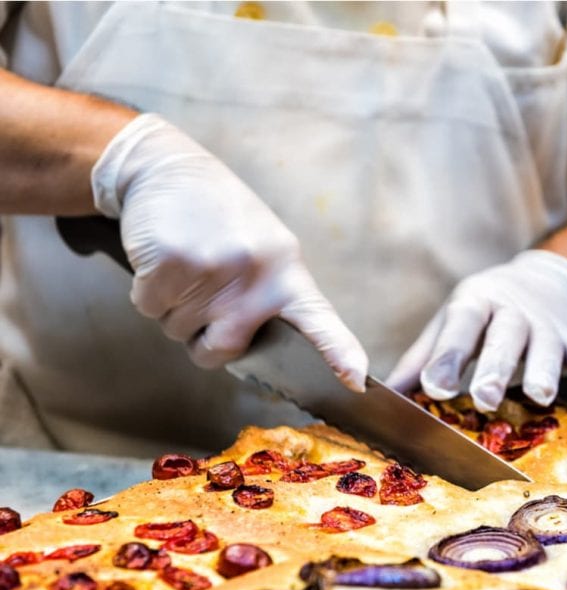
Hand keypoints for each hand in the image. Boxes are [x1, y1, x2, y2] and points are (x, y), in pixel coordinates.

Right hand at [92, 114, 366, 389]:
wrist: (167, 168)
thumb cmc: (220, 218)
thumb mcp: (264, 248)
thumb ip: (269, 297)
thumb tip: (256, 350)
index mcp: (286, 271)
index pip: (318, 319)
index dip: (338, 352)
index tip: (355, 380)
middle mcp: (254, 275)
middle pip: (223, 350)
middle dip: (203, 342)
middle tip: (201, 305)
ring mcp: (210, 271)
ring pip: (179, 332)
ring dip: (173, 311)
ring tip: (184, 267)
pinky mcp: (167, 266)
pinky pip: (149, 310)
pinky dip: (147, 294)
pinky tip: (161, 261)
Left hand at [386, 250, 566, 411]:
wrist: (548, 281)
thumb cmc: (487, 312)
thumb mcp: (454, 321)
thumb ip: (424, 358)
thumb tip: (386, 394)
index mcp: (475, 304)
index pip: (460, 328)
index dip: (447, 357)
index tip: (433, 387)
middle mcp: (512, 311)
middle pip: (504, 339)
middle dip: (495, 368)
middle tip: (484, 398)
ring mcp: (547, 323)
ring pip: (546, 346)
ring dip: (543, 370)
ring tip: (540, 396)